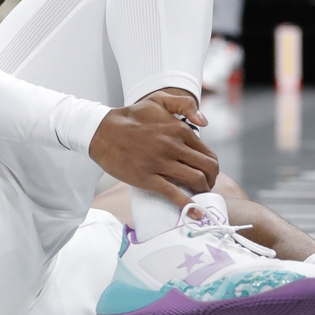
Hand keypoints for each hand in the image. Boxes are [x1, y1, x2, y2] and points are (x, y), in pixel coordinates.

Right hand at [88, 91, 218, 213]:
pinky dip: (188, 205)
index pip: (207, 153)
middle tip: (207, 186)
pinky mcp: (147, 178)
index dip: (212, 167)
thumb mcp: (158, 100)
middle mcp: (173, 146)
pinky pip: (174, 193)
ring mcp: (160, 163)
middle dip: (212, 180)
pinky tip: (195, 213)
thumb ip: (185, 104)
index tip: (207, 174)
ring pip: (196, 180)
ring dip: (203, 191)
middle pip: (207, 168)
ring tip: (200, 196)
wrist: (102, 131)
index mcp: (179, 129)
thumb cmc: (131, 117)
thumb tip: (204, 122)